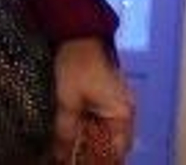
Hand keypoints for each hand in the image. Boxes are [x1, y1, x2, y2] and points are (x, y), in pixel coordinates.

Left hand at [49, 38, 134, 161]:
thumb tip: (61, 155)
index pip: (116, 150)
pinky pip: (99, 120)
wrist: (76, 33)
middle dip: (92, 152)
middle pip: (110, 143)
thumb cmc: (76, 65)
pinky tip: (72, 134)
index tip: (82, 163)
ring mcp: (115, 103)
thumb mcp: (68, 100)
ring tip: (68, 150)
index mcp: (122, 114)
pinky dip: (87, 128)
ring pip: (103, 132)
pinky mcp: (104, 96)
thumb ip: (66, 129)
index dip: (99, 160)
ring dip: (88, 141)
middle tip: (71, 158)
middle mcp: (124, 111)